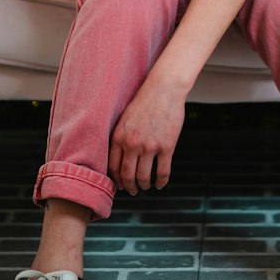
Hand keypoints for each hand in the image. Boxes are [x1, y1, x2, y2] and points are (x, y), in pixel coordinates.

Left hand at [108, 75, 186, 193]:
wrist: (164, 89)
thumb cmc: (145, 101)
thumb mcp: (125, 118)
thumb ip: (120, 137)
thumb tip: (119, 158)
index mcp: (119, 136)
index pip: (113, 167)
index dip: (116, 180)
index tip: (120, 184)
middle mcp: (132, 144)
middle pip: (127, 176)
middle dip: (129, 187)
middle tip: (133, 191)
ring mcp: (150, 146)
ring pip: (144, 177)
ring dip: (144, 186)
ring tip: (146, 186)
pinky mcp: (166, 147)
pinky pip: (163, 172)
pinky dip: (161, 182)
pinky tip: (161, 184)